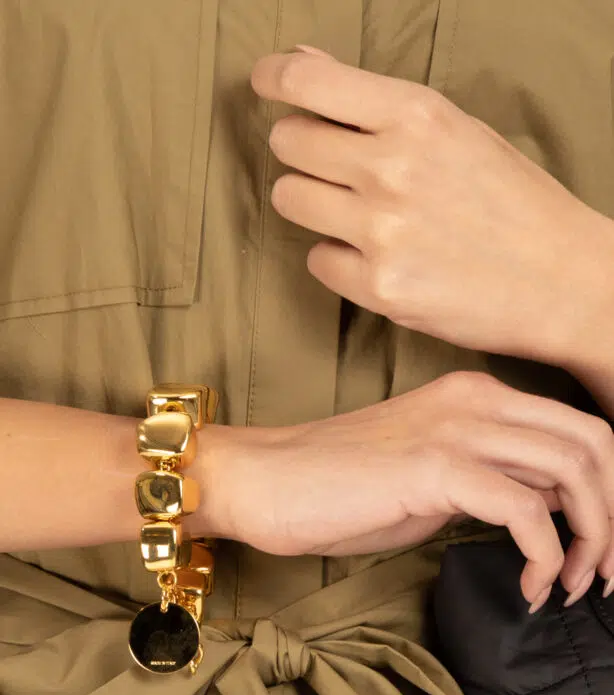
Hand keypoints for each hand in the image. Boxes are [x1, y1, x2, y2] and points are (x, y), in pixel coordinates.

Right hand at [198, 372, 613, 610]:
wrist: (268, 481)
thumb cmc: (340, 487)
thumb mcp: (433, 476)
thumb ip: (493, 477)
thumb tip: (551, 508)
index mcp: (477, 394)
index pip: (580, 430)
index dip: (608, 492)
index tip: (599, 548)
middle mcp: (477, 399)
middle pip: (594, 443)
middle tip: (604, 572)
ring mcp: (457, 427)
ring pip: (574, 471)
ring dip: (592, 540)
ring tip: (573, 586)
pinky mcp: (435, 466)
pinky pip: (526, 511)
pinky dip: (545, 558)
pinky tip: (529, 587)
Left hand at [251, 50, 613, 367]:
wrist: (562, 280)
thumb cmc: (513, 201)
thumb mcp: (455, 131)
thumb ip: (374, 101)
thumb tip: (303, 65)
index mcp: (415, 116)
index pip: (306, 83)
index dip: (274, 80)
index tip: (267, 84)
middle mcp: (391, 169)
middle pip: (287, 142)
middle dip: (302, 149)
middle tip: (337, 166)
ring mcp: (381, 231)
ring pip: (289, 199)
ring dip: (311, 202)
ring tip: (357, 213)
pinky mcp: (378, 286)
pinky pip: (316, 260)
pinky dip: (337, 258)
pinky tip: (377, 257)